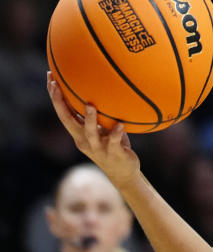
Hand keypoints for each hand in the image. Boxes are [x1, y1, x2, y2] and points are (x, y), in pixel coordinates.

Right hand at [46, 71, 140, 188]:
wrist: (123, 173)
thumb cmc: (113, 145)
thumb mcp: (102, 129)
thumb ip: (97, 116)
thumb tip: (96, 93)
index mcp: (79, 133)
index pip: (63, 113)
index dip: (55, 97)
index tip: (50, 78)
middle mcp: (84, 140)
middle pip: (67, 121)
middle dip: (60, 103)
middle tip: (56, 85)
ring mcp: (98, 148)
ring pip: (90, 133)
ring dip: (89, 119)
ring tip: (90, 105)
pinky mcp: (114, 153)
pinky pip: (114, 142)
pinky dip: (116, 134)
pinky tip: (120, 125)